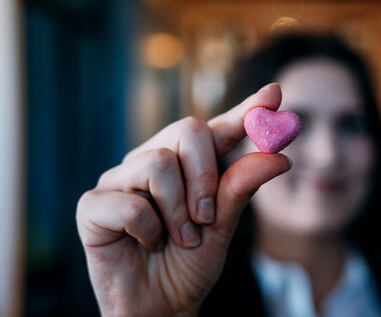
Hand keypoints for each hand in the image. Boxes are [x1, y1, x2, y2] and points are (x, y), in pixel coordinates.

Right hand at [76, 84, 290, 316]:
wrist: (159, 306)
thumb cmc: (189, 263)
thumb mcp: (224, 227)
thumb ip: (242, 188)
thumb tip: (278, 156)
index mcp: (188, 164)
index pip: (218, 128)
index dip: (246, 109)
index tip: (274, 94)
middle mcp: (153, 161)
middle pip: (187, 130)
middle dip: (205, 177)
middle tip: (206, 218)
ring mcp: (121, 179)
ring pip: (157, 163)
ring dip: (178, 211)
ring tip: (179, 239)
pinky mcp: (93, 203)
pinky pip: (130, 201)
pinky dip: (148, 230)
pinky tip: (146, 244)